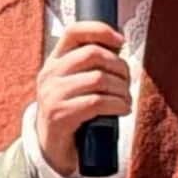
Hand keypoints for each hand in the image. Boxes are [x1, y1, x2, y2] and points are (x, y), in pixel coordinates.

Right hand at [34, 21, 131, 175]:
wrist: (51, 147)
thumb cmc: (72, 110)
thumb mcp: (76, 83)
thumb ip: (91, 64)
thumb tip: (118, 42)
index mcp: (54, 61)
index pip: (73, 31)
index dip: (100, 30)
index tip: (121, 42)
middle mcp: (50, 74)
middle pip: (93, 54)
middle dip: (119, 66)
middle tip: (127, 82)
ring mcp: (53, 95)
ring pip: (98, 79)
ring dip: (121, 90)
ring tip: (126, 100)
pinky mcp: (60, 116)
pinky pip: (97, 103)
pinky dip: (117, 105)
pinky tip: (123, 109)